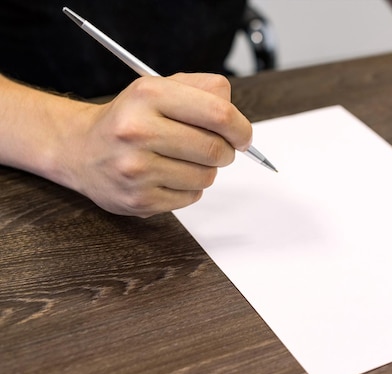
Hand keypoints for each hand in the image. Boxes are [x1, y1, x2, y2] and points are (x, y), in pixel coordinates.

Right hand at [60, 73, 251, 216]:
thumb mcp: (161, 87)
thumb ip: (205, 91)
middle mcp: (138, 130)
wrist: (80, 150)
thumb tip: (238, 122)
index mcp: (149, 95)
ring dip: (206, 170)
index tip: (243, 136)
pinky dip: (190, 188)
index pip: (219, 113)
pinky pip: (191, 197)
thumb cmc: (131, 118)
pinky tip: (169, 176)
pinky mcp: (139, 200)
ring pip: (206, 176)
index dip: (241, 128)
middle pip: (215, 149)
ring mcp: (136, 169)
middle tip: (218, 149)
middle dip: (226, 151)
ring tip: (184, 160)